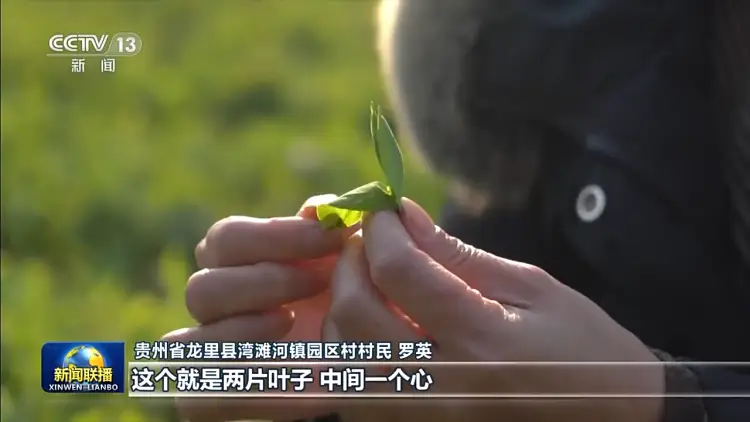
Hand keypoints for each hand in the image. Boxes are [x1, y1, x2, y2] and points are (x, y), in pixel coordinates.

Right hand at [162, 195, 354, 421]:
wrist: (371, 347)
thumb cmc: (353, 289)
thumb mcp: (345, 253)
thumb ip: (329, 226)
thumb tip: (320, 208)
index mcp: (235, 261)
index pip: (224, 239)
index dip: (276, 235)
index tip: (332, 236)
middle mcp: (216, 306)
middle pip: (201, 289)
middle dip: (267, 281)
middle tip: (319, 282)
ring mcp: (214, 354)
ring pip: (181, 343)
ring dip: (241, 330)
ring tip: (291, 322)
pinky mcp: (221, 398)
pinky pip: (195, 401)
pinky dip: (240, 386)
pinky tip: (292, 369)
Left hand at [324, 198, 665, 421]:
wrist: (610, 420)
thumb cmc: (581, 347)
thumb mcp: (531, 288)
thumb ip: (458, 254)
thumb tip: (402, 214)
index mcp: (482, 341)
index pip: (399, 272)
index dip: (381, 230)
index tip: (384, 212)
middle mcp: (443, 388)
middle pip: (355, 313)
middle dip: (351, 264)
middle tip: (371, 243)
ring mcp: (423, 418)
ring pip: (342, 357)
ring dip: (345, 308)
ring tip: (372, 283)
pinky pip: (357, 392)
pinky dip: (354, 351)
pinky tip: (378, 328)